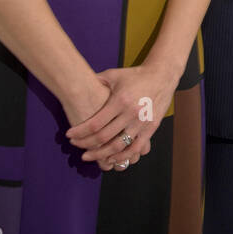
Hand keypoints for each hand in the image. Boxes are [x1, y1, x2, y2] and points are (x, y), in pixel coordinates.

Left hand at [65, 61, 180, 169]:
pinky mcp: (151, 128)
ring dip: (102, 154)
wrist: (162, 75)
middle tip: (76, 146)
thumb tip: (75, 81)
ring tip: (89, 156)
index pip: (96, 123)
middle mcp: (131, 113)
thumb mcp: (114, 75)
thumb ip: (96, 80)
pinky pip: (136, 147)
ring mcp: (142, 122)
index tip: (69, 135)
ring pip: (119, 146)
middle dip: (86, 144)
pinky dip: (123, 156)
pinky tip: (111, 158)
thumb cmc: (135, 75)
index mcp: (120, 101)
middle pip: (104, 137)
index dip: (80, 132)